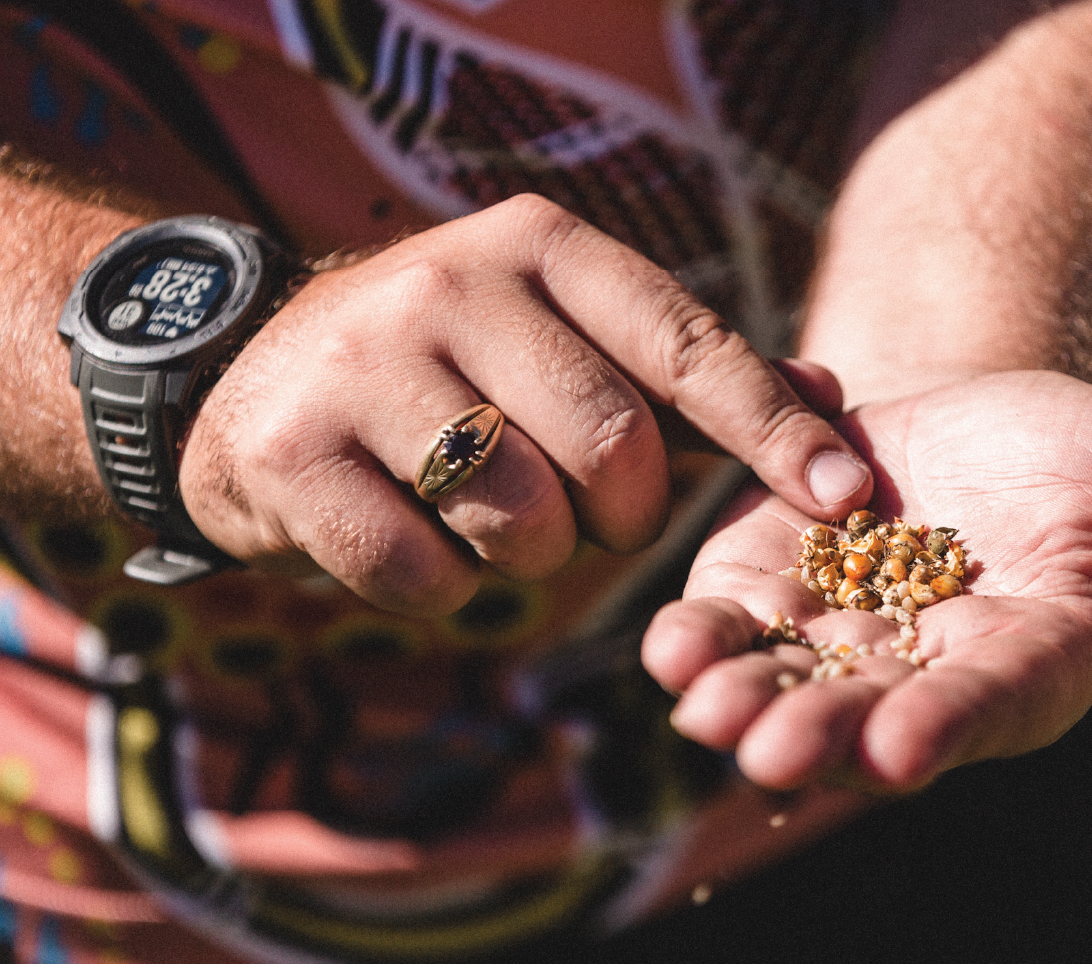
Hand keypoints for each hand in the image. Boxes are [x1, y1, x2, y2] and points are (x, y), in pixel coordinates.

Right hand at [176, 195, 871, 613]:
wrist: (246, 370)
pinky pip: (423, 572)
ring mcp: (362, 363)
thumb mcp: (562, 328)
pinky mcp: (290, 453)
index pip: (686, 343)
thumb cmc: (448, 362)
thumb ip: (688, 367)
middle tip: (586, 516)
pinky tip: (418, 541)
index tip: (845, 496)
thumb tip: (829, 397)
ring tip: (493, 520)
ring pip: (519, 517)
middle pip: (611, 448)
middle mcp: (452, 284)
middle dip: (622, 518)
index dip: (771, 429)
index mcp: (539, 247)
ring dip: (531, 556)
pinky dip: (444, 588)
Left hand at [643, 370, 1091, 791]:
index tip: (905, 747)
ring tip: (700, 702)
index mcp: (1031, 657)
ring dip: (740, 700)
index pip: (993, 698)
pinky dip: (696, 640)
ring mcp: (838, 642)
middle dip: (822, 731)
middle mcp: (926, 674)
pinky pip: (729, 631)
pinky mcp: (767, 596)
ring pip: (786, 687)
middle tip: (771, 750)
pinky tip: (663, 645)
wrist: (967, 420)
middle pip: (871, 714)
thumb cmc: (1076, 454)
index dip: (953, 721)